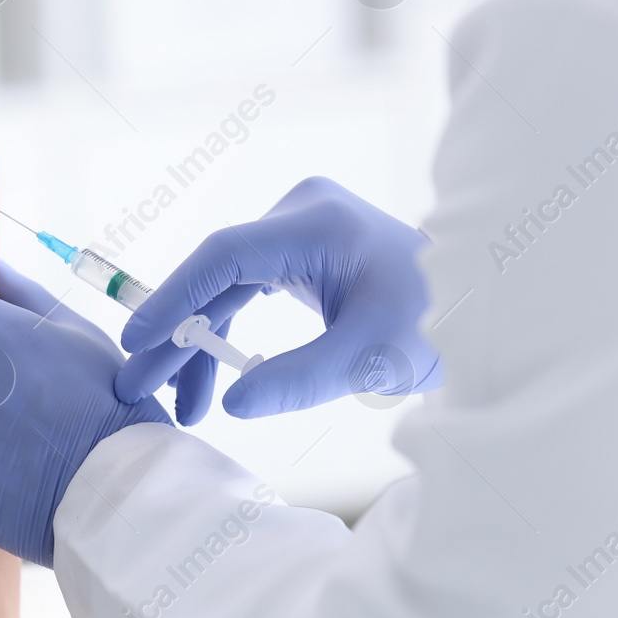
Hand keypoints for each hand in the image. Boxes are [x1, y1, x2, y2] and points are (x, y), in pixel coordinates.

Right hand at [118, 177, 441, 418]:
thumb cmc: (437, 323)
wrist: (481, 302)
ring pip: (228, 286)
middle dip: (179, 334)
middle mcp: (301, 213)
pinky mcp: (303, 248)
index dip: (174, 299)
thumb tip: (234, 404)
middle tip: (137, 385)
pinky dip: (229, 331)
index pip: (223, 256)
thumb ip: (301, 379)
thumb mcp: (373, 360)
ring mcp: (300, 227)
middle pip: (218, 274)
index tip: (139, 342)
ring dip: (201, 342)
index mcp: (317, 224)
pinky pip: (249, 288)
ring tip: (177, 403)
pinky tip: (209, 382)